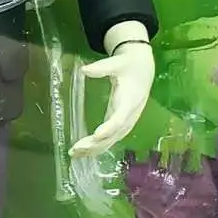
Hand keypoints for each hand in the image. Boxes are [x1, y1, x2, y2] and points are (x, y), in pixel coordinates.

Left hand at [69, 41, 154, 157]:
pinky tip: (83, 153)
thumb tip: (84, 70)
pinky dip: (97, 147)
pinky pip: (110, 139)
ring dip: (94, 149)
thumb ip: (102, 67)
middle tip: (77, 148)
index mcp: (130, 100)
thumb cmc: (129, 65)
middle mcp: (129, 115)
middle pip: (113, 134)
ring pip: (111, 140)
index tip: (96, 135)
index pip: (120, 118)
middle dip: (96, 144)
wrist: (142, 69)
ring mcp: (126, 122)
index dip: (109, 128)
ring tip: (75, 154)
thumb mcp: (117, 63)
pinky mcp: (120, 124)